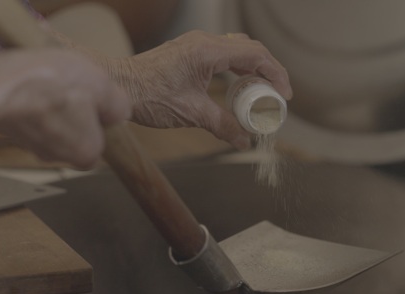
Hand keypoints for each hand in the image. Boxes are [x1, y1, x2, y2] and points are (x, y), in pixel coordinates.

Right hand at [0, 48, 130, 168]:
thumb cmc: (51, 84)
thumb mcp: (102, 85)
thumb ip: (118, 105)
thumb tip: (119, 112)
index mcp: (85, 152)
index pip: (98, 145)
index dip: (97, 121)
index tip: (94, 100)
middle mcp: (55, 155)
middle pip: (72, 133)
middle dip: (72, 111)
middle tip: (70, 85)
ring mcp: (26, 143)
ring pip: (46, 124)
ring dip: (48, 103)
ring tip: (47, 77)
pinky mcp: (4, 126)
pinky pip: (23, 113)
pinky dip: (26, 98)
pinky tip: (27, 78)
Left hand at [103, 31, 292, 149]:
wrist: (120, 87)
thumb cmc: (149, 96)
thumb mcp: (192, 114)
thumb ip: (222, 126)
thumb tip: (244, 141)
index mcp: (208, 52)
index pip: (256, 55)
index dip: (276, 73)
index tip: (284, 94)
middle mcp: (204, 42)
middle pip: (250, 48)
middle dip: (268, 71)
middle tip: (276, 95)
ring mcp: (195, 44)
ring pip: (237, 49)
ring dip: (252, 68)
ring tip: (260, 92)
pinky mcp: (189, 51)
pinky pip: (223, 53)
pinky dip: (236, 67)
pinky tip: (238, 85)